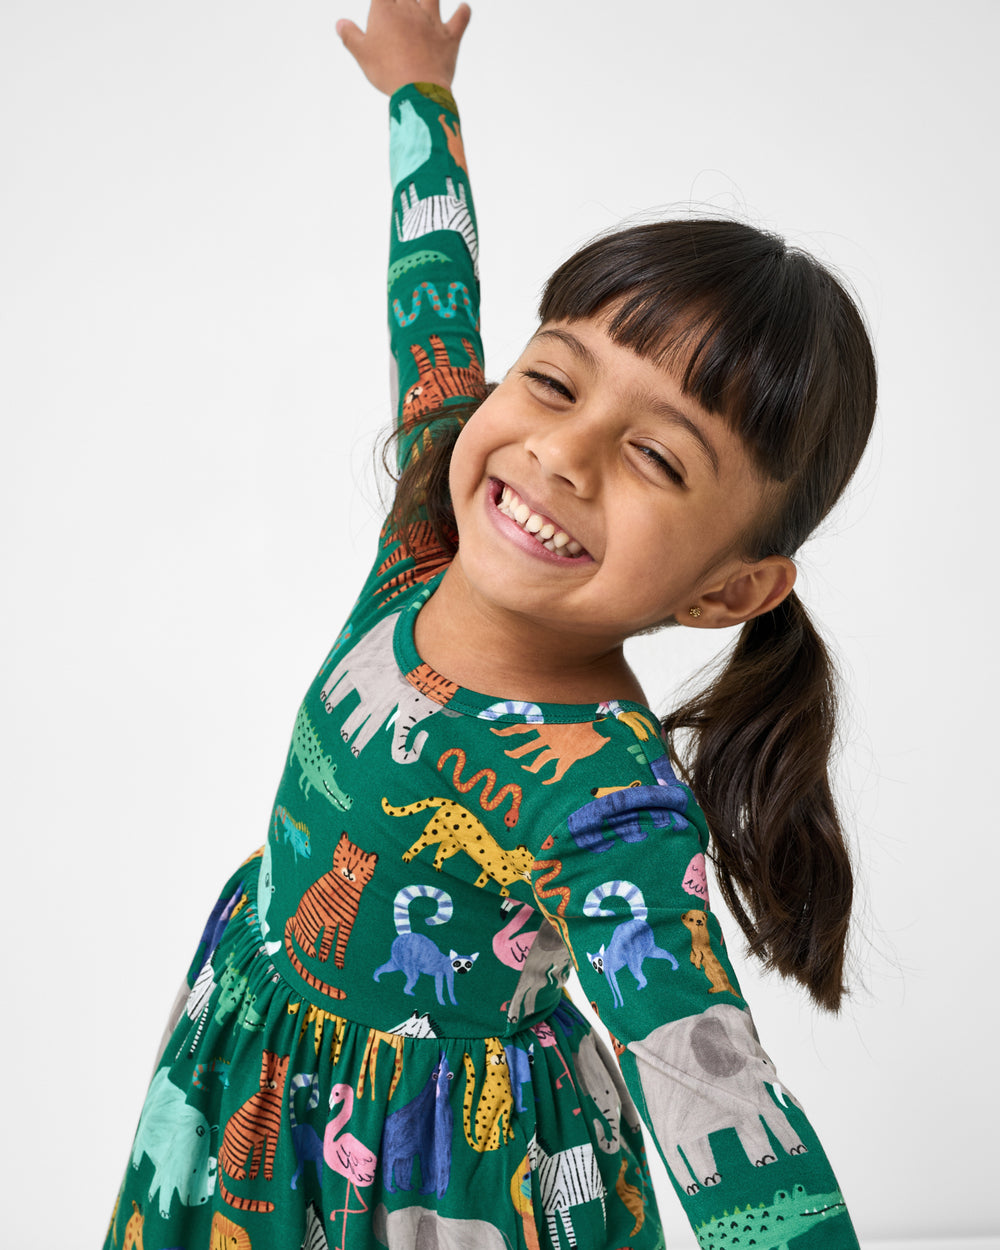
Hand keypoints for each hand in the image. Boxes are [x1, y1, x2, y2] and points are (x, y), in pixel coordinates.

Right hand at [337, 0, 471, 95]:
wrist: (418, 89)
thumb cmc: (386, 72)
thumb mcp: (362, 54)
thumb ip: (350, 36)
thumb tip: (340, 23)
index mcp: (385, 11)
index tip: (383, 1)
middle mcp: (410, 10)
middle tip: (403, 3)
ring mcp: (432, 23)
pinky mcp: (449, 38)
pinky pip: (460, 19)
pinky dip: (463, 13)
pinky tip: (464, 9)